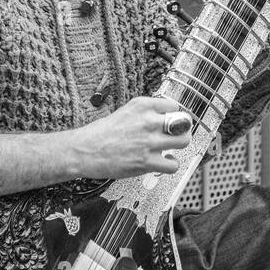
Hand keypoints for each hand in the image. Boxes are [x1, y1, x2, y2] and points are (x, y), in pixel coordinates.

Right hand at [70, 96, 191, 180]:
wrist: (85, 150)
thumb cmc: (101, 132)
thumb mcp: (125, 111)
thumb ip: (145, 112)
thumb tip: (162, 117)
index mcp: (142, 106)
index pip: (174, 106)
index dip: (174, 115)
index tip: (172, 120)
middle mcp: (148, 121)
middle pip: (184, 122)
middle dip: (182, 129)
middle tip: (177, 134)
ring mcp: (149, 142)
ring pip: (183, 141)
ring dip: (179, 145)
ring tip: (172, 147)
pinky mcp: (147, 162)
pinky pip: (173, 164)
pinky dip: (171, 164)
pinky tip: (165, 161)